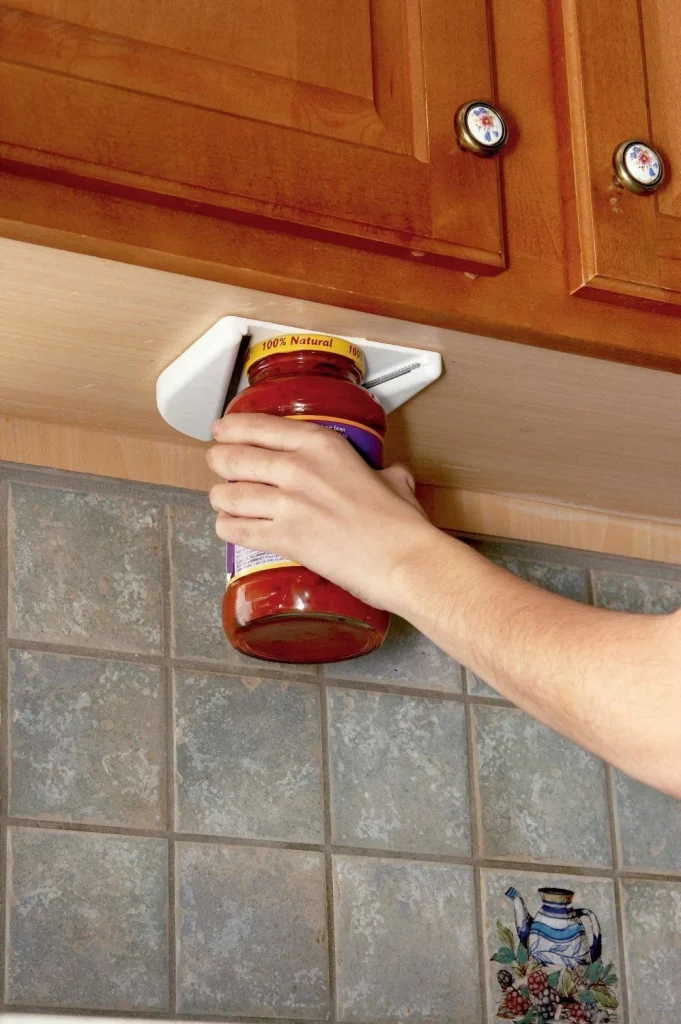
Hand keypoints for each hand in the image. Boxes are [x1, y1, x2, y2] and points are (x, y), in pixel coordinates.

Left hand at [207, 413, 437, 610]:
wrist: (403, 560)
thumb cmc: (401, 523)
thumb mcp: (393, 480)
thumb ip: (382, 472)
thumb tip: (390, 476)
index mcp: (322, 444)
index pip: (259, 426)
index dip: (231, 429)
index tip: (220, 431)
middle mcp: (297, 468)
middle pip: (234, 457)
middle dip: (219, 461)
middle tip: (217, 464)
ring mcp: (286, 504)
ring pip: (228, 494)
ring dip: (220, 498)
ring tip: (222, 500)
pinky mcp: (282, 538)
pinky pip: (236, 530)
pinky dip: (227, 528)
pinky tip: (228, 526)